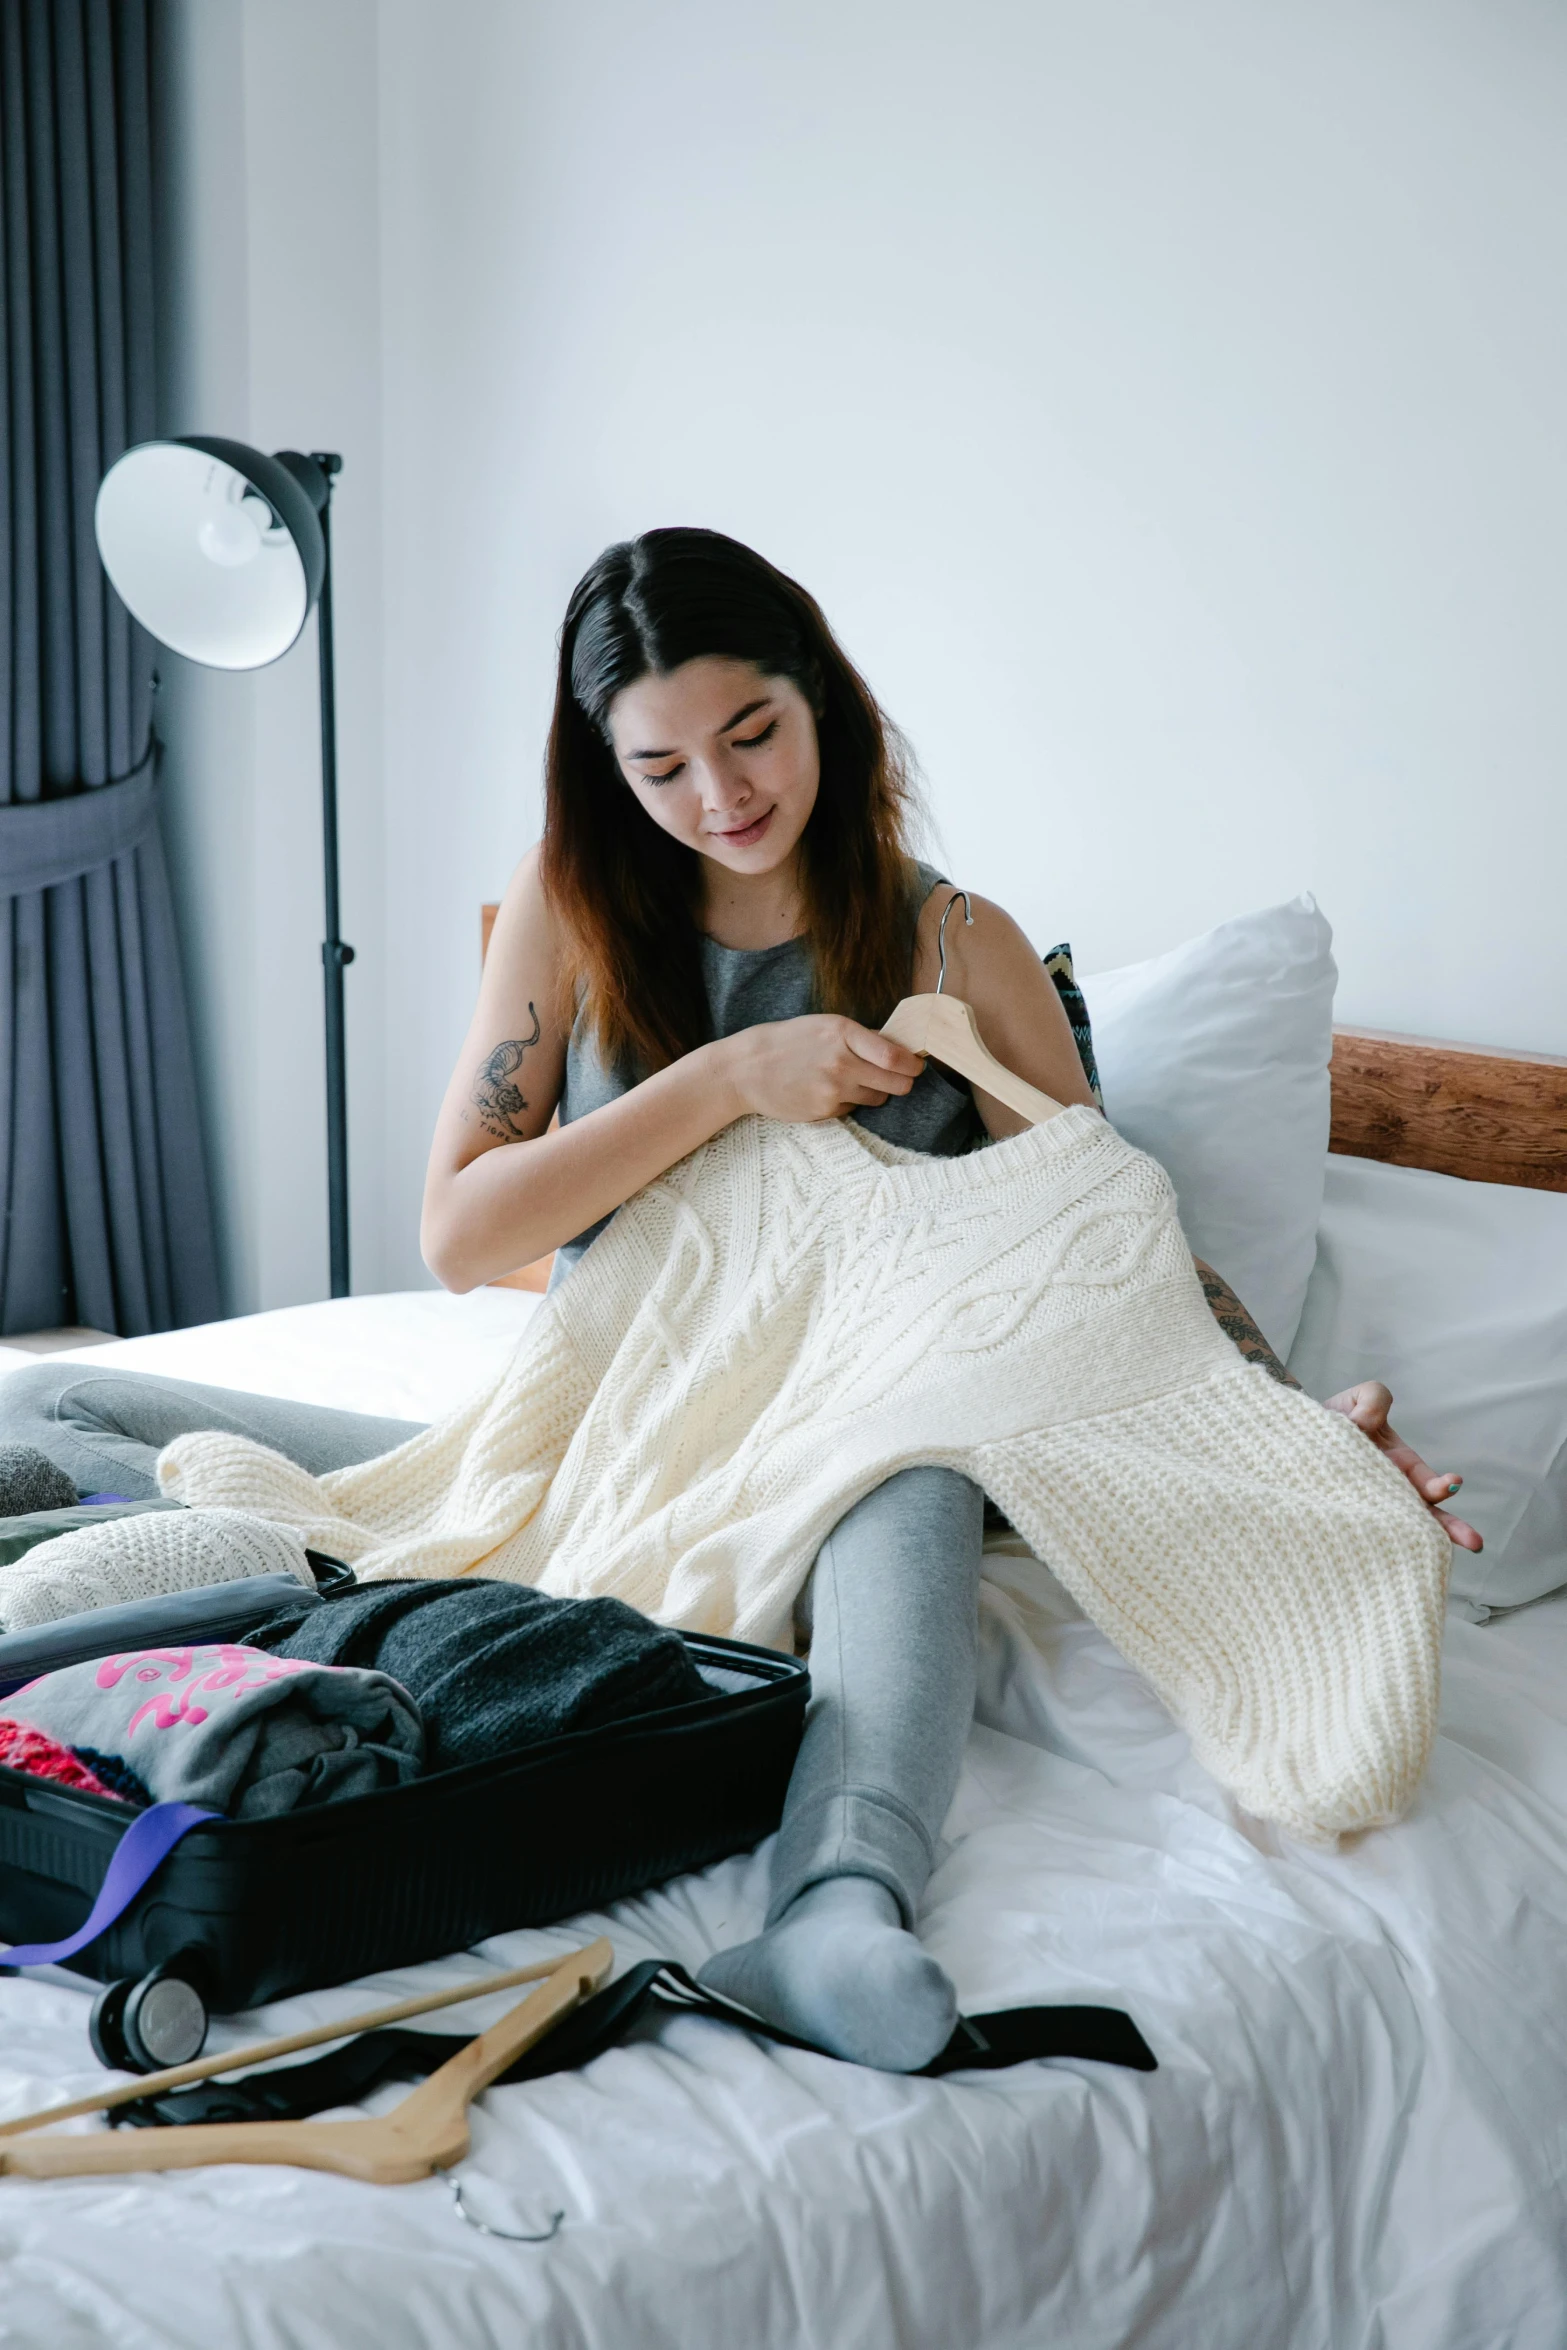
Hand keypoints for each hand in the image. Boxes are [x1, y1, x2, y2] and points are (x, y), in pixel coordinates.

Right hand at [721, 1015, 924, 1124]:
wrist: (746, 1069)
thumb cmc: (786, 1042)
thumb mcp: (823, 1025)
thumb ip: (859, 1037)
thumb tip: (897, 1048)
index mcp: (843, 1033)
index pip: (895, 1058)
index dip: (913, 1066)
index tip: (916, 1066)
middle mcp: (841, 1062)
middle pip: (896, 1083)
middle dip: (903, 1083)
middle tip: (899, 1078)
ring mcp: (833, 1090)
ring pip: (877, 1098)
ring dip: (873, 1092)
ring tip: (849, 1080)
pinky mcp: (824, 1111)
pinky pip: (852, 1109)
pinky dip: (848, 1102)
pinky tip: (825, 1091)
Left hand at [1322, 1381, 1481, 1551]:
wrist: (1293, 1436)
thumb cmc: (1334, 1420)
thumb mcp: (1357, 1399)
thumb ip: (1374, 1399)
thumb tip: (1366, 1422)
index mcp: (1398, 1466)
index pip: (1425, 1481)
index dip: (1442, 1485)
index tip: (1454, 1484)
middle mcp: (1385, 1491)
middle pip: (1422, 1515)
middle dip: (1449, 1528)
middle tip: (1473, 1541)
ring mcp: (1362, 1505)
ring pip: (1393, 1529)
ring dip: (1412, 1541)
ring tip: (1430, 1555)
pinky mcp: (1336, 1513)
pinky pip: (1354, 1528)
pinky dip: (1364, 1538)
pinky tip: (1369, 1553)